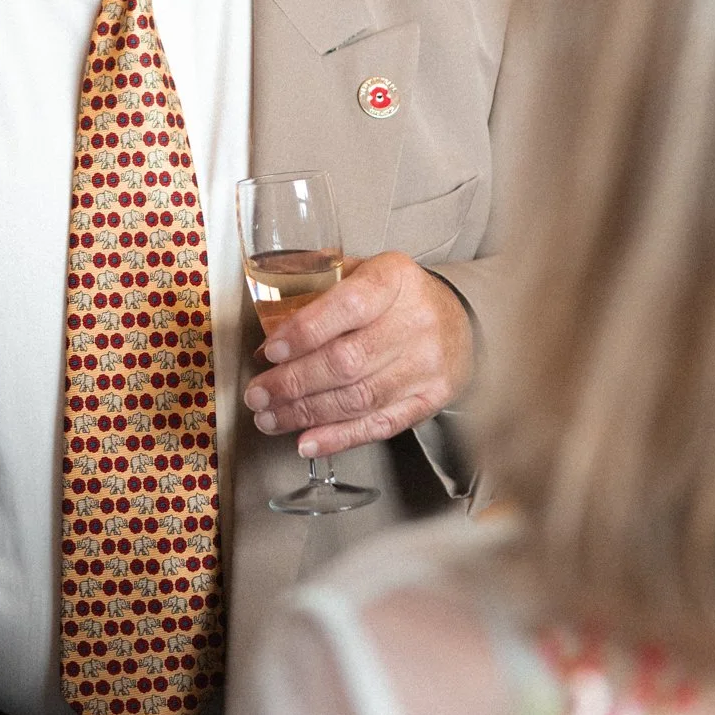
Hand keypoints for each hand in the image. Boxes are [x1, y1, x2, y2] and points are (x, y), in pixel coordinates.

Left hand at [243, 252, 472, 459]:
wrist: (457, 321)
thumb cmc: (396, 297)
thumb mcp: (362, 272)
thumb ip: (316, 293)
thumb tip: (269, 334)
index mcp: (393, 278)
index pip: (348, 305)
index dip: (305, 331)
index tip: (270, 351)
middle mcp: (415, 321)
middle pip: (347, 361)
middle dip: (293, 383)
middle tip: (257, 395)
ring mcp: (427, 364)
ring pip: (359, 397)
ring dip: (306, 414)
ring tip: (270, 418)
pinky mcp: (430, 399)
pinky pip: (381, 424)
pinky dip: (340, 438)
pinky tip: (308, 442)